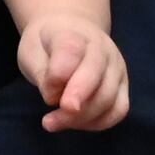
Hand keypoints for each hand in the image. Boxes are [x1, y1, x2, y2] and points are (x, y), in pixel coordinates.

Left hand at [20, 13, 129, 130]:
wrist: (70, 30)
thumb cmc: (46, 45)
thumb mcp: (31, 51)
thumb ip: (42, 73)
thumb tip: (54, 97)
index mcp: (74, 34)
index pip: (71, 51)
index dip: (59, 75)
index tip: (46, 96)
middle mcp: (102, 49)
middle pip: (96, 77)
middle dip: (76, 102)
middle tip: (50, 121)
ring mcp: (116, 68)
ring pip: (109, 98)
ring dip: (82, 118)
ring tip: (53, 123)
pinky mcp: (122, 86)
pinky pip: (118, 110)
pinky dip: (97, 123)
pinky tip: (75, 124)